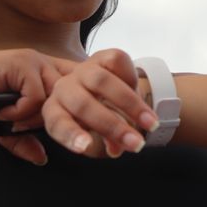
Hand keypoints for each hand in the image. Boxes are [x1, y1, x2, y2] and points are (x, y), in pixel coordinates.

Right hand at [0, 48, 74, 164]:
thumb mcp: (4, 123)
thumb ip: (23, 139)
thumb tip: (41, 158)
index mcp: (44, 72)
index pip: (76, 87)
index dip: (70, 109)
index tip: (55, 126)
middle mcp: (44, 63)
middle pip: (69, 98)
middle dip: (49, 119)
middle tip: (22, 127)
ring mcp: (33, 61)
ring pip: (54, 98)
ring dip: (32, 117)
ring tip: (9, 119)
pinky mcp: (21, 64)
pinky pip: (35, 97)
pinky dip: (18, 112)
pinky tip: (0, 112)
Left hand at [42, 48, 158, 158]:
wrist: (109, 92)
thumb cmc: (99, 119)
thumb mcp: (100, 137)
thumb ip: (107, 143)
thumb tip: (116, 150)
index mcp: (55, 112)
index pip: (57, 123)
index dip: (71, 135)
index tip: (85, 146)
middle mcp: (64, 89)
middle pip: (83, 105)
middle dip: (113, 126)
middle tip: (137, 144)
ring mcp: (82, 70)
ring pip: (102, 82)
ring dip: (130, 104)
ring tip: (150, 122)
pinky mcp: (101, 56)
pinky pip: (116, 61)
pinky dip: (131, 77)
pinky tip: (139, 91)